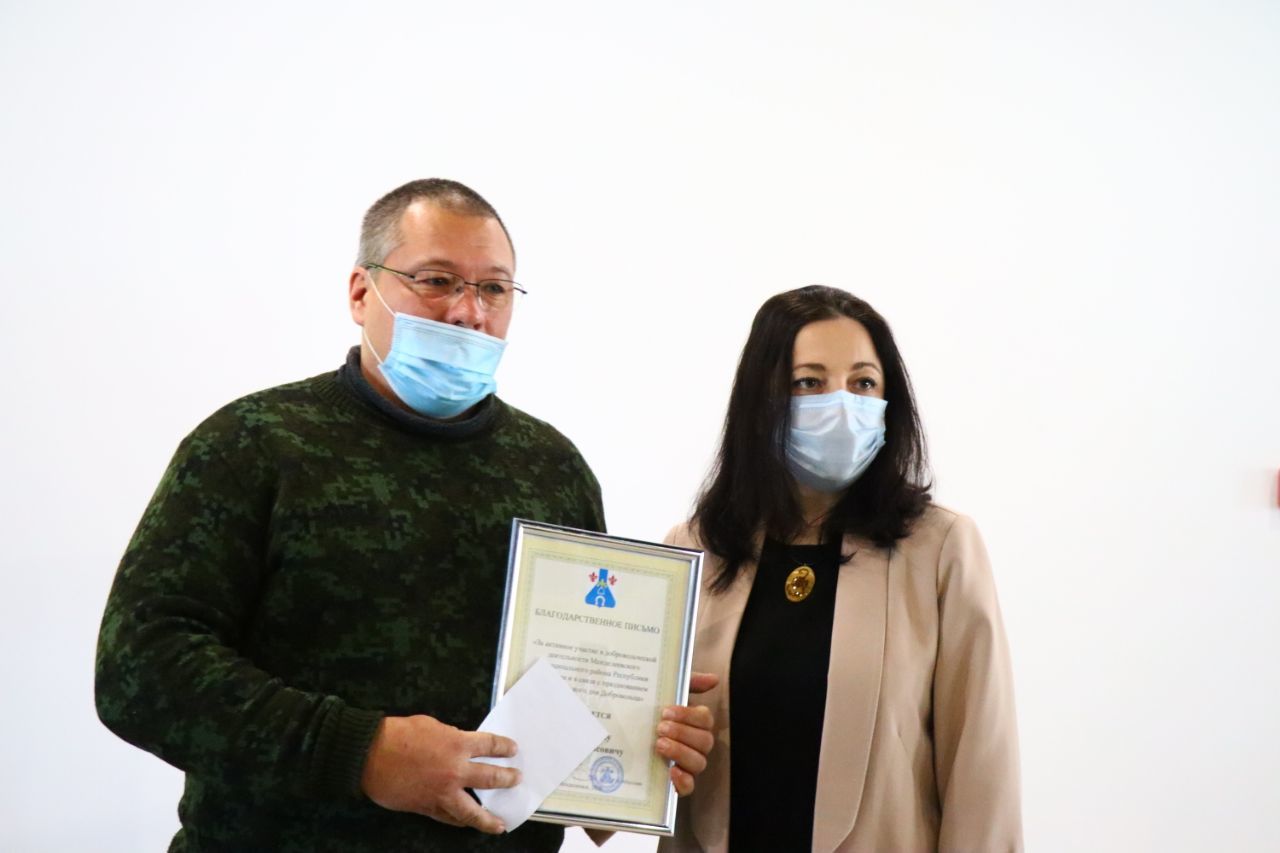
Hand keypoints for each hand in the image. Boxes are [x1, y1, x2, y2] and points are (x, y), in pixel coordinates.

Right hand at [361, 714, 519, 833]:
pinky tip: (467, 823)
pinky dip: (460, 821)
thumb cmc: (397, 735)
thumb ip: (450, 736)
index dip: (504, 747)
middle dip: (507, 779)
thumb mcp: (431, 726)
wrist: (370, 755)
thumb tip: (459, 744)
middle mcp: (455, 771)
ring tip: (500, 824)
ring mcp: (442, 793)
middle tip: (516, 780)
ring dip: (488, 819)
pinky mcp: (428, 807)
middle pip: (491, 778)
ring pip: (472, 812)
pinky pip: (449, 818)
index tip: (513, 750)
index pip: (490, 745)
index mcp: (457, 744)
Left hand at [656, 671, 718, 795]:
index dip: (689, 715)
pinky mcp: (675, 785)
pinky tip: (671, 772)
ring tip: (659, 745)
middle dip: (683, 733)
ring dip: (681, 752)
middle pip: (706, 741)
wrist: (619, 740)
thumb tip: (714, 679)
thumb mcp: (663, 693)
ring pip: (699, 762)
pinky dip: (683, 781)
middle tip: (660, 728)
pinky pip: (689, 788)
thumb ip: (688, 682)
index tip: (666, 711)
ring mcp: (687, 766)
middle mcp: (695, 745)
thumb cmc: (647, 715)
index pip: (705, 719)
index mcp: (693, 724)